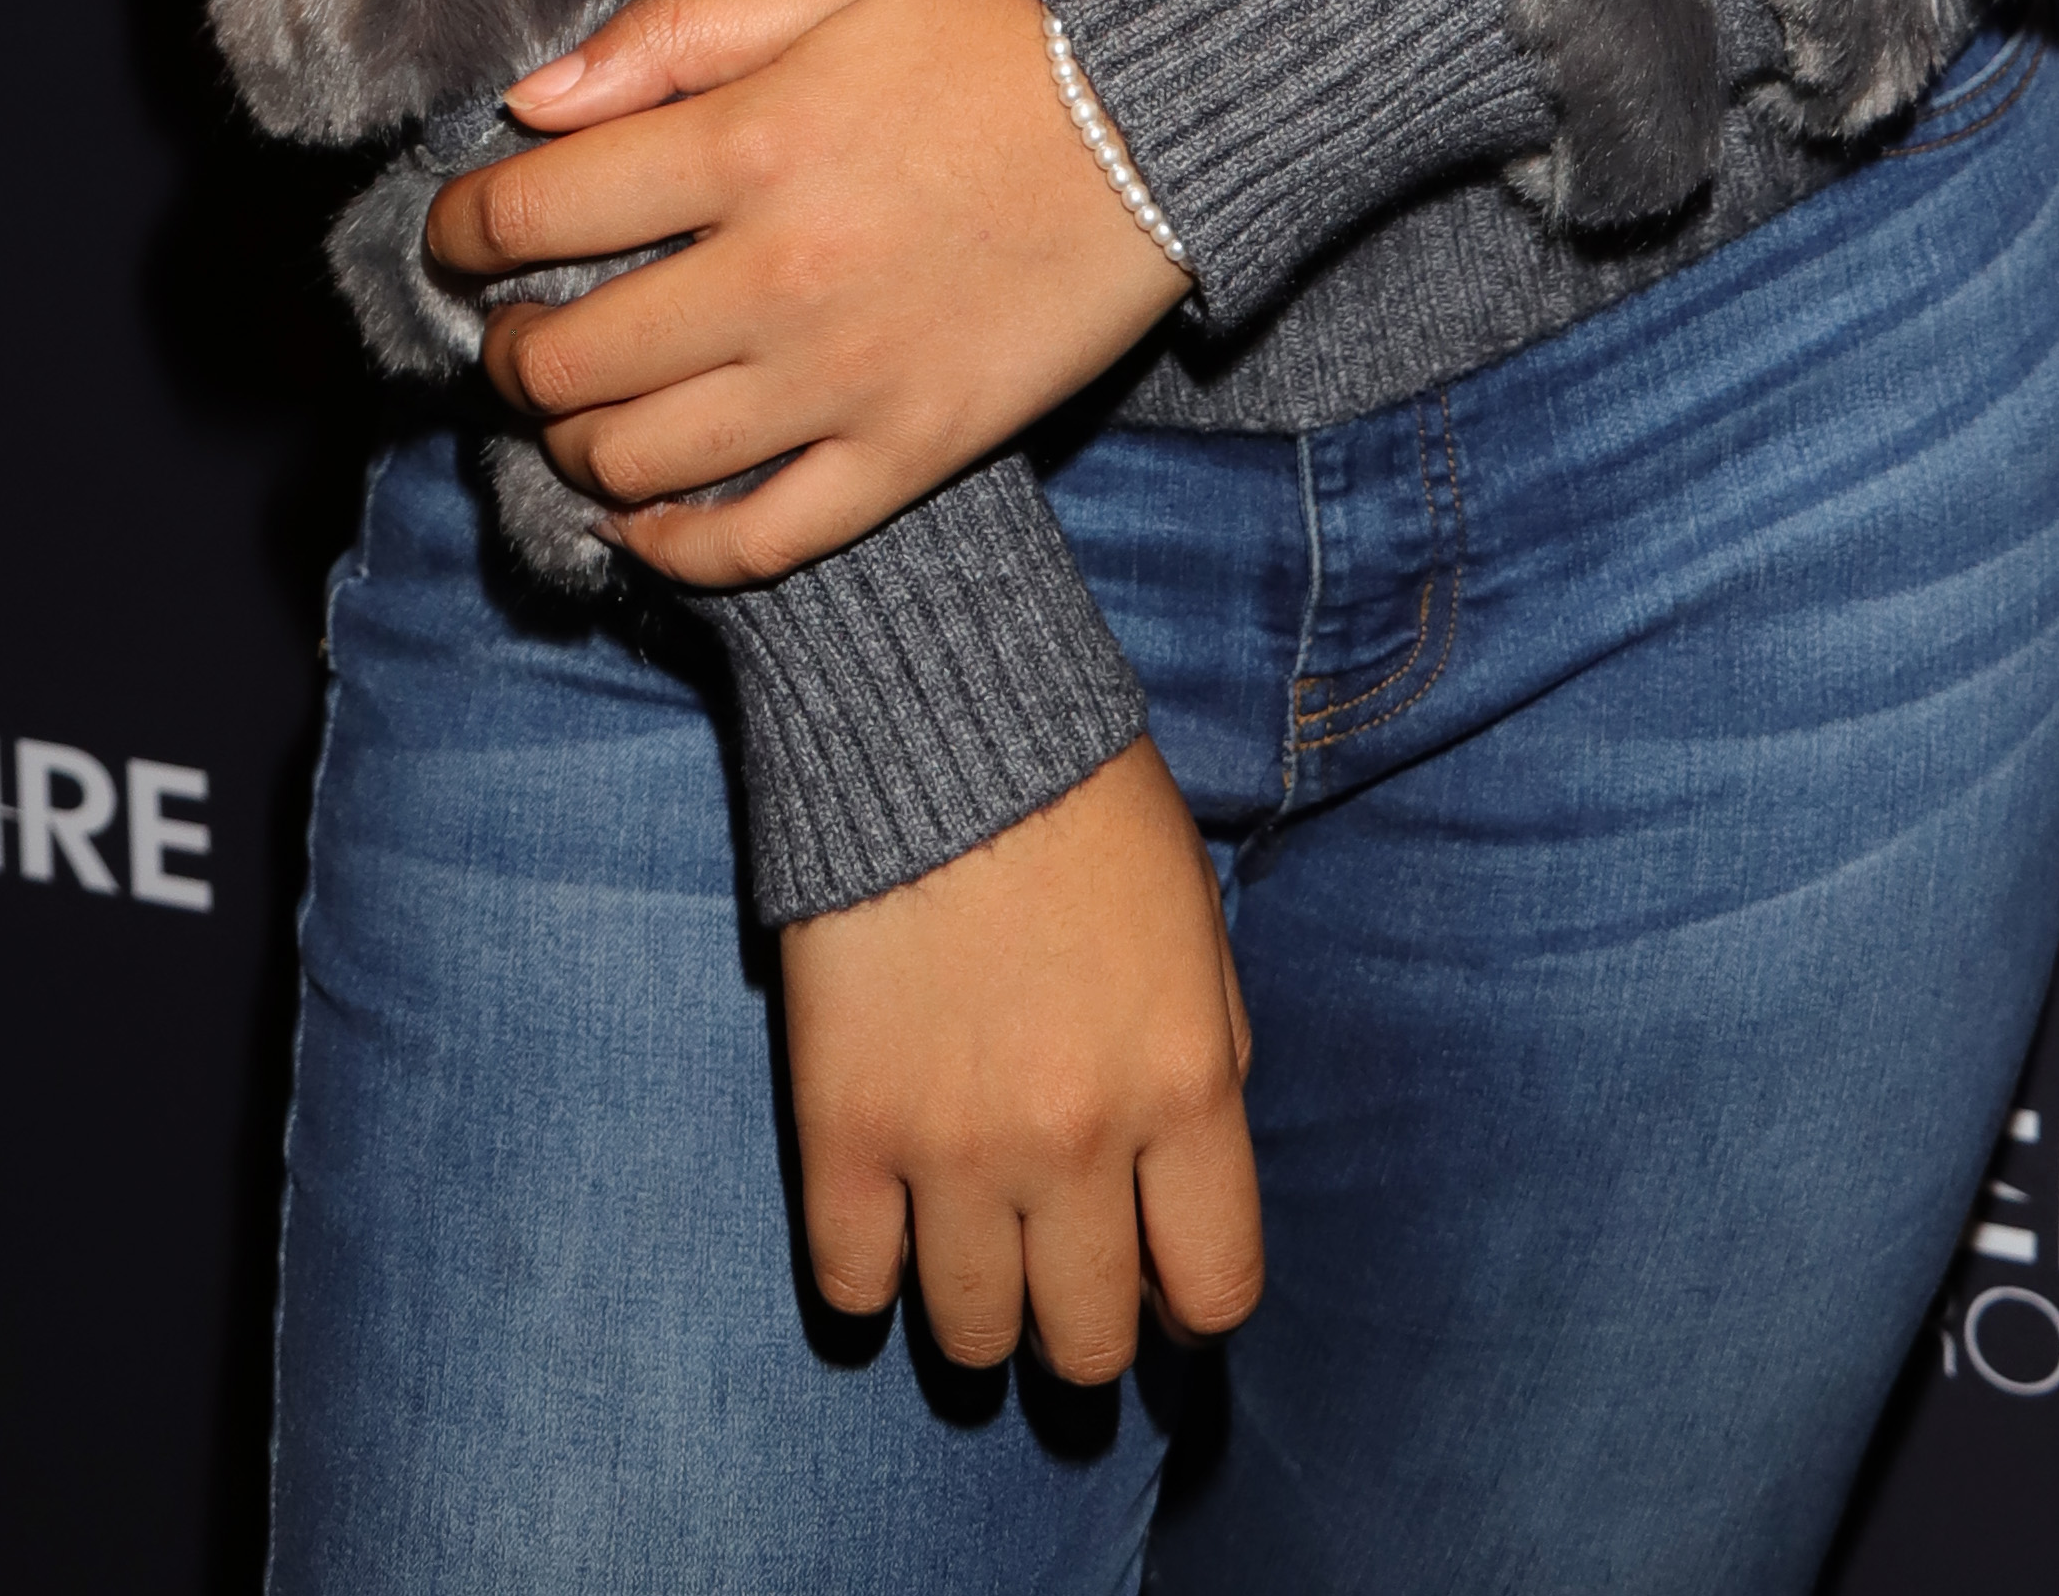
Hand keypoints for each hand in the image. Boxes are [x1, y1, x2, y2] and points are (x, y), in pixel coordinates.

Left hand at [422, 0, 1183, 584]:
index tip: (454, 237)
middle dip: (504, 352)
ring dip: (572, 445)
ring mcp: (842, 382)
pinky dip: (674, 546)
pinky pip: (757, 541)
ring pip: (638, 462)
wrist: (1162, 118)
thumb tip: (532, 106)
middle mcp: (777, 278)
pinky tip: (644, 517)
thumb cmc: (990, 38)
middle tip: (510, 332)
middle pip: (566, 360)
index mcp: (747, 147)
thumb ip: (669, 36)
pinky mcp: (909, 452)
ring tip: (575, 413)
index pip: (531, 216)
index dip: (460, 233)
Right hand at [783, 738, 1262, 1381]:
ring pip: (975, 1337)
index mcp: (1183, 1085)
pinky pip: (854, 1284)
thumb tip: (1186, 1189)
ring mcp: (952, 1148)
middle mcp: (1077, 1141)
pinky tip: (888, 1227)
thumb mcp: (1197, 925)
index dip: (1191, 1305)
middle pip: (1090, 1341)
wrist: (932, 717)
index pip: (1214, 1289)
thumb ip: (1209, 1060)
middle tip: (1064, 1276)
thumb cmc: (1081, 804)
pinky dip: (873, 1278)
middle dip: (1086, 1326)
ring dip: (983, 1314)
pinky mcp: (844, 1129)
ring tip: (976, 1255)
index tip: (1163, 1281)